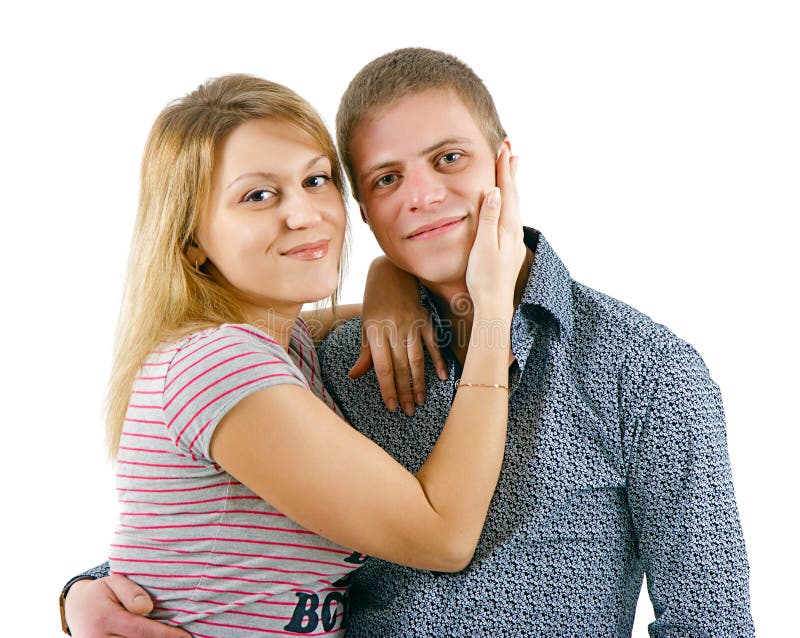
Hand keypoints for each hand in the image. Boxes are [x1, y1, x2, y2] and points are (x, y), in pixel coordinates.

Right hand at [65, 575, 189, 637]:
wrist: (75, 609)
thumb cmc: (101, 593)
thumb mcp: (114, 582)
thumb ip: (132, 592)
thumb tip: (147, 608)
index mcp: (105, 618)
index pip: (142, 631)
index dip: (166, 635)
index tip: (186, 636)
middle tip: (183, 636)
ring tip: (171, 636)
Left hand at [349, 256, 447, 415]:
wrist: (392, 271)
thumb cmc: (375, 300)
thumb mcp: (365, 324)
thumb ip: (365, 352)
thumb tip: (354, 375)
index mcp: (375, 331)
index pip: (382, 367)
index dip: (387, 388)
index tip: (390, 406)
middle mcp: (394, 328)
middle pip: (400, 367)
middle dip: (404, 391)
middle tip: (407, 410)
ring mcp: (412, 324)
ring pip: (417, 359)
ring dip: (419, 382)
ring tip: (419, 400)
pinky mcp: (425, 319)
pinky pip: (433, 344)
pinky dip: (438, 361)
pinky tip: (441, 377)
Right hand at [465, 147, 524, 317]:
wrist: (494, 304)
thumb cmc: (484, 278)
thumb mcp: (483, 246)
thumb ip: (489, 218)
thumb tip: (494, 192)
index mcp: (506, 227)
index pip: (505, 192)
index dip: (503, 170)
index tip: (503, 149)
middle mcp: (513, 231)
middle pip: (513, 194)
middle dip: (510, 171)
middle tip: (509, 149)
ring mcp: (512, 239)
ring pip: (513, 204)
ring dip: (511, 185)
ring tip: (512, 168)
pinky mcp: (509, 247)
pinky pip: (510, 215)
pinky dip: (509, 201)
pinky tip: (507, 203)